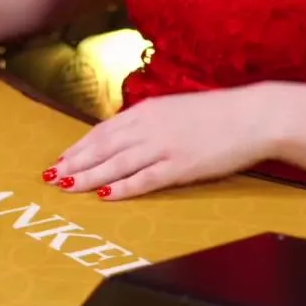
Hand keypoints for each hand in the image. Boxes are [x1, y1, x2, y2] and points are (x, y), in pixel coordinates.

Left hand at [47, 89, 275, 198]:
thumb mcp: (176, 110)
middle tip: (51, 177)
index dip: (79, 146)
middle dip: (75, 162)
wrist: (254, 116)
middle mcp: (150, 127)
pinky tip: (105, 195)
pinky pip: (145, 179)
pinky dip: (123, 187)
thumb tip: (125, 136)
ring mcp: (164, 147)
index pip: (103, 130)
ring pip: (116, 163)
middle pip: (102, 147)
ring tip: (67, 186)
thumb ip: (149, 122)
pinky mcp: (181, 166)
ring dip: (89, 176)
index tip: (61, 158)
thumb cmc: (218, 114)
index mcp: (148, 111)